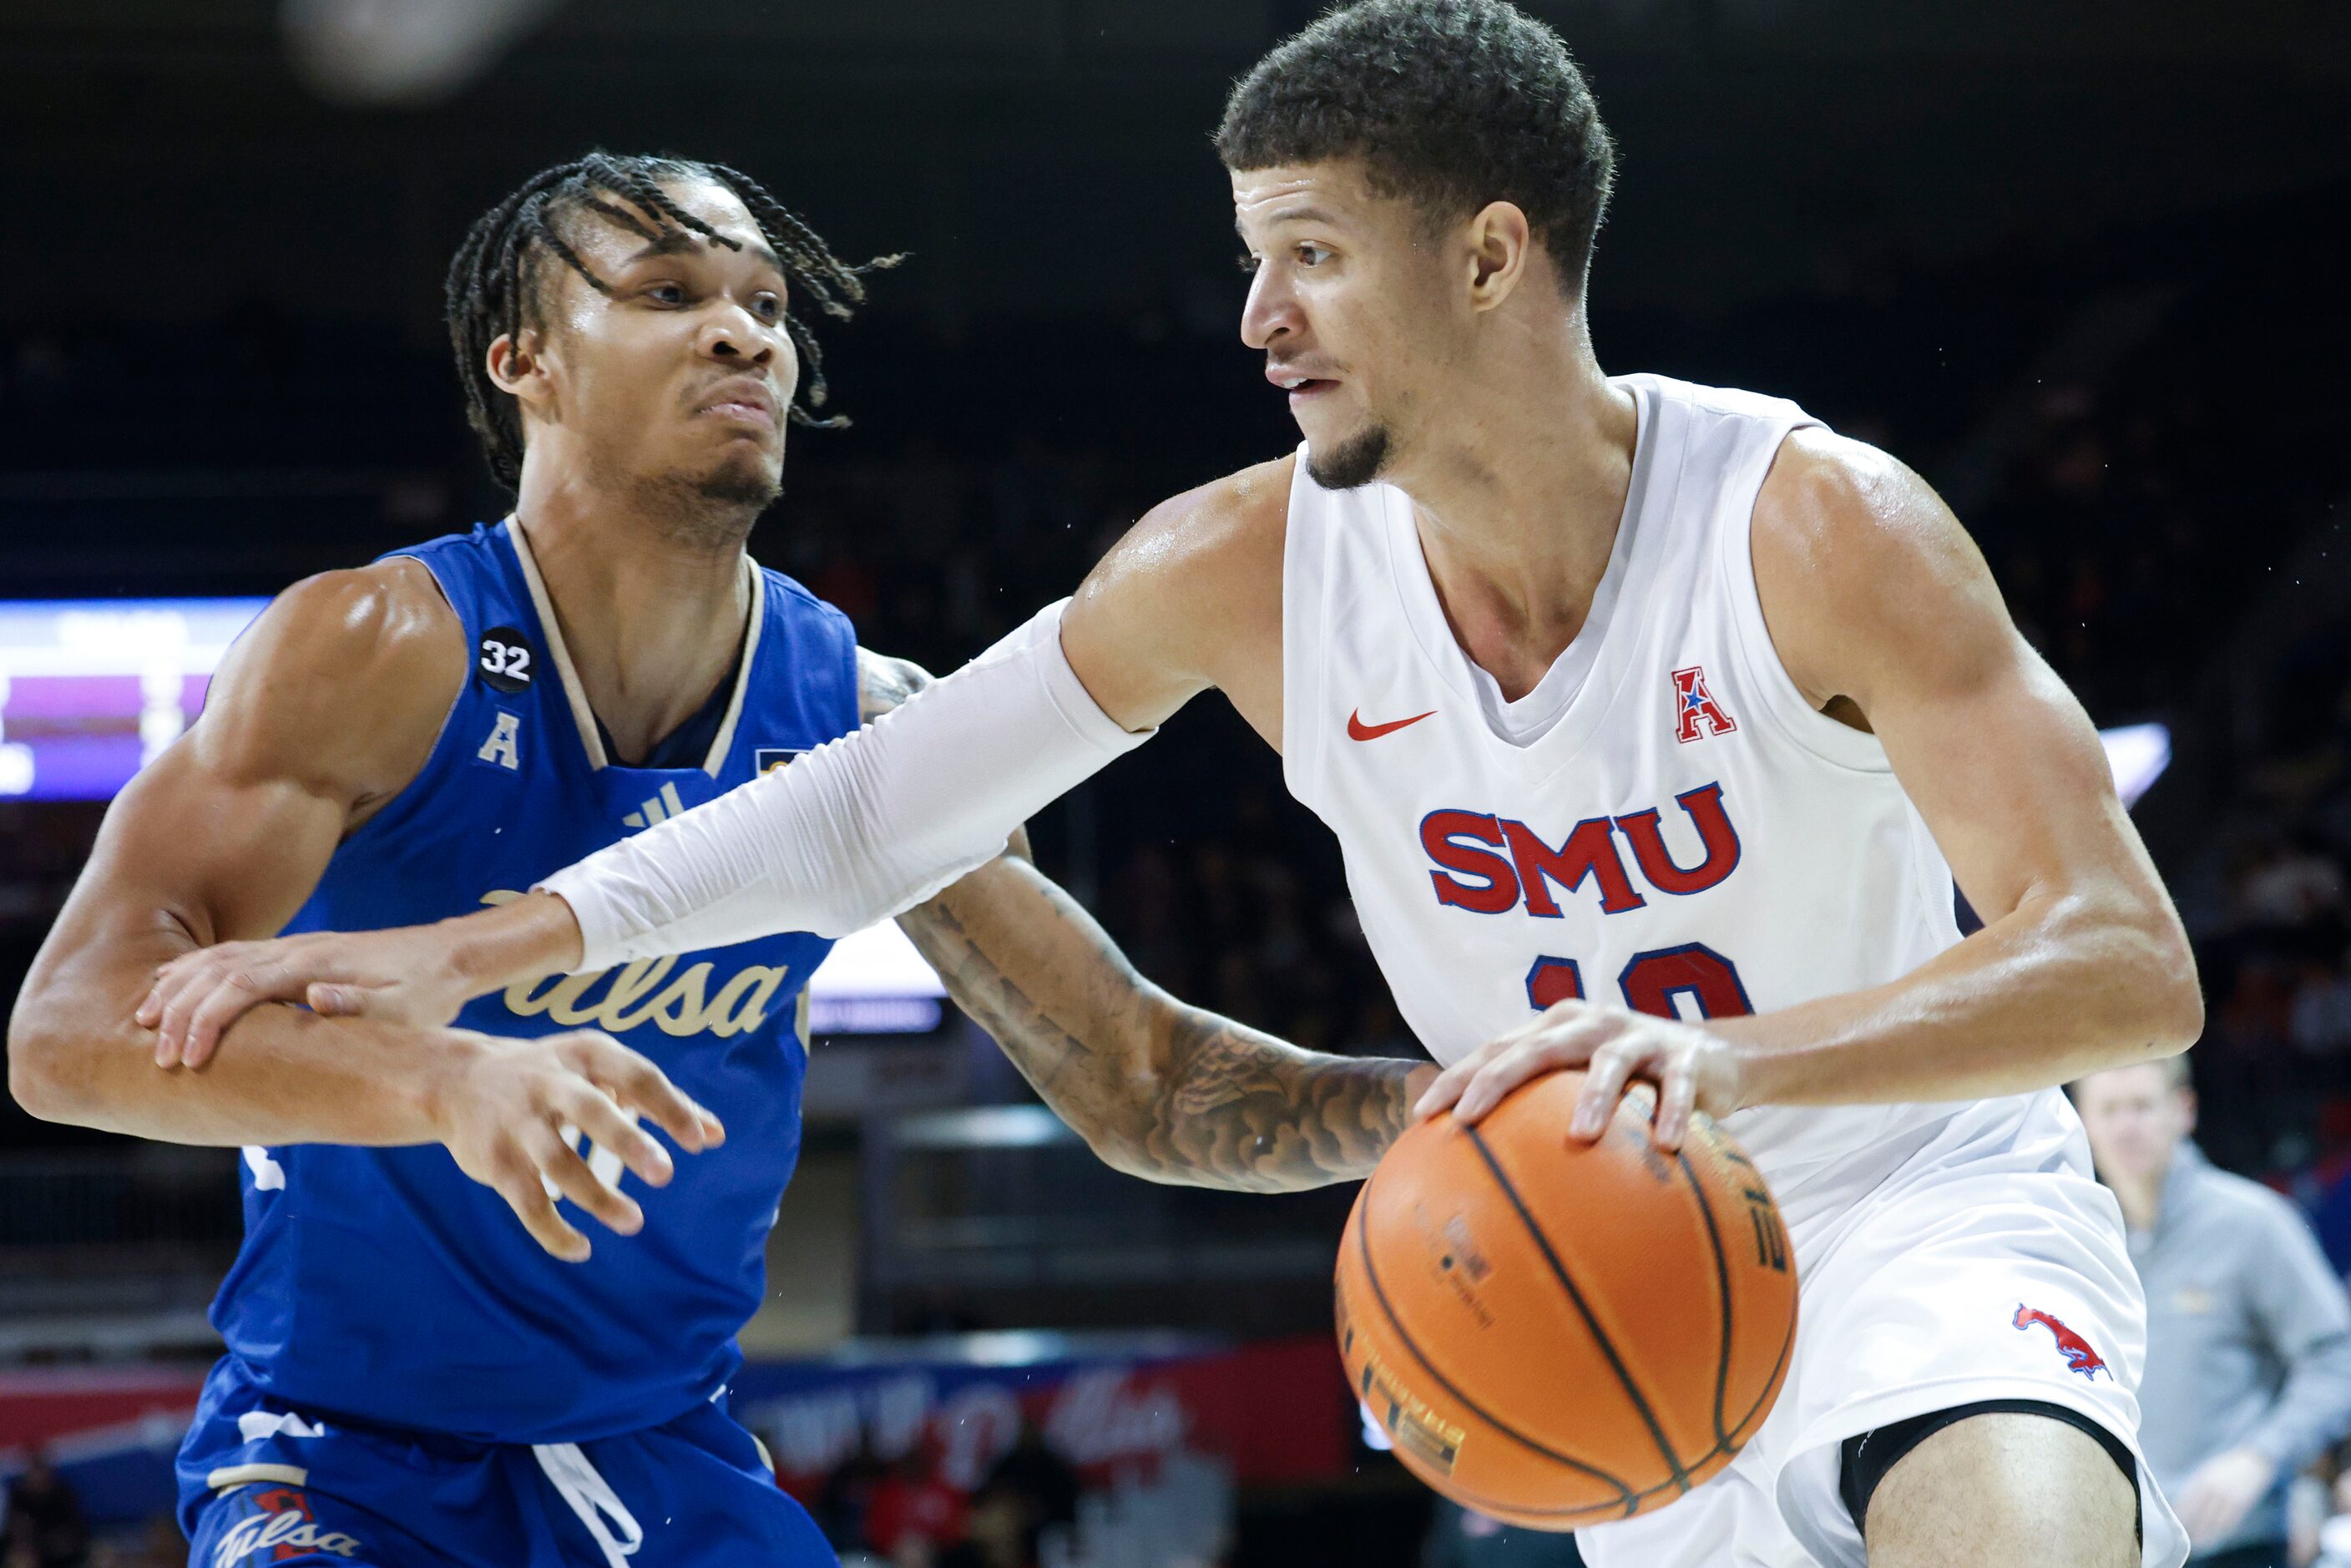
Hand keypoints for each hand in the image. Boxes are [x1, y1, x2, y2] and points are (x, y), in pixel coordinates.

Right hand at [138, 893, 580, 1068]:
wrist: (446, 958)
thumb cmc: (425, 994)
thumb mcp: (403, 1008)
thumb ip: (361, 1005)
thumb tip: (316, 997)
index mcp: (315, 965)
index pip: (242, 987)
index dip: (208, 1021)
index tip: (187, 1060)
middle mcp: (296, 950)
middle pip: (218, 971)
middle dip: (181, 1010)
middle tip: (154, 1053)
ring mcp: (293, 948)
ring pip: (219, 959)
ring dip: (180, 986)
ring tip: (143, 1018)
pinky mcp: (294, 953)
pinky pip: (232, 956)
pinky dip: (196, 969)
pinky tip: (173, 984)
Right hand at [426, 1027, 725, 1261]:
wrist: (455, 1081)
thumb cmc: (553, 1075)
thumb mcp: (601, 1070)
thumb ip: (658, 1101)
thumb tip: (716, 1135)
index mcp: (586, 1054)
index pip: (636, 1076)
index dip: (669, 1107)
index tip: (700, 1141)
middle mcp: (549, 1082)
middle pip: (591, 1110)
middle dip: (628, 1141)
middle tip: (665, 1175)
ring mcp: (518, 1123)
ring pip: (559, 1163)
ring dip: (597, 1196)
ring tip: (633, 1222)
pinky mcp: (494, 1161)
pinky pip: (526, 1202)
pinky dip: (552, 1231)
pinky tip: (580, 1248)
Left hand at [1411, 1000, 1745, 1149]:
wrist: (1717, 1059)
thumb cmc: (1631, 1084)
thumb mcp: (1581, 1086)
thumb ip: (1536, 1114)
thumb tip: (1477, 1176)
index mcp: (1558, 1028)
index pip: (1498, 1049)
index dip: (1459, 1078)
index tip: (1423, 1116)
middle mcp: (1592, 1024)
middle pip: (1537, 1048)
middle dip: (1497, 1080)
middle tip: (1468, 1118)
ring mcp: (1641, 1037)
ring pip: (1610, 1063)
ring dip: (1595, 1097)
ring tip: (1580, 1136)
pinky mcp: (1688, 1057)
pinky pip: (1678, 1087)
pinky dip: (1674, 1114)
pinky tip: (1668, 1146)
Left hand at [2173, 1445, 2275, 1546]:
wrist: (2251, 1463)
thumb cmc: (2224, 1468)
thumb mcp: (2206, 1472)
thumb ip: (2195, 1485)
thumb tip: (2181, 1503)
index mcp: (2202, 1479)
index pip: (2187, 1500)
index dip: (2181, 1514)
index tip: (2175, 1523)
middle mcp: (2214, 1489)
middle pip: (2200, 1513)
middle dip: (2192, 1526)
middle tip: (2185, 1537)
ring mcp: (2228, 1498)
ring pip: (2214, 1521)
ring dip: (2206, 1533)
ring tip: (2199, 1542)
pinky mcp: (2241, 1505)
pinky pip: (2229, 1522)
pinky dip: (2221, 1531)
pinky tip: (2215, 1536)